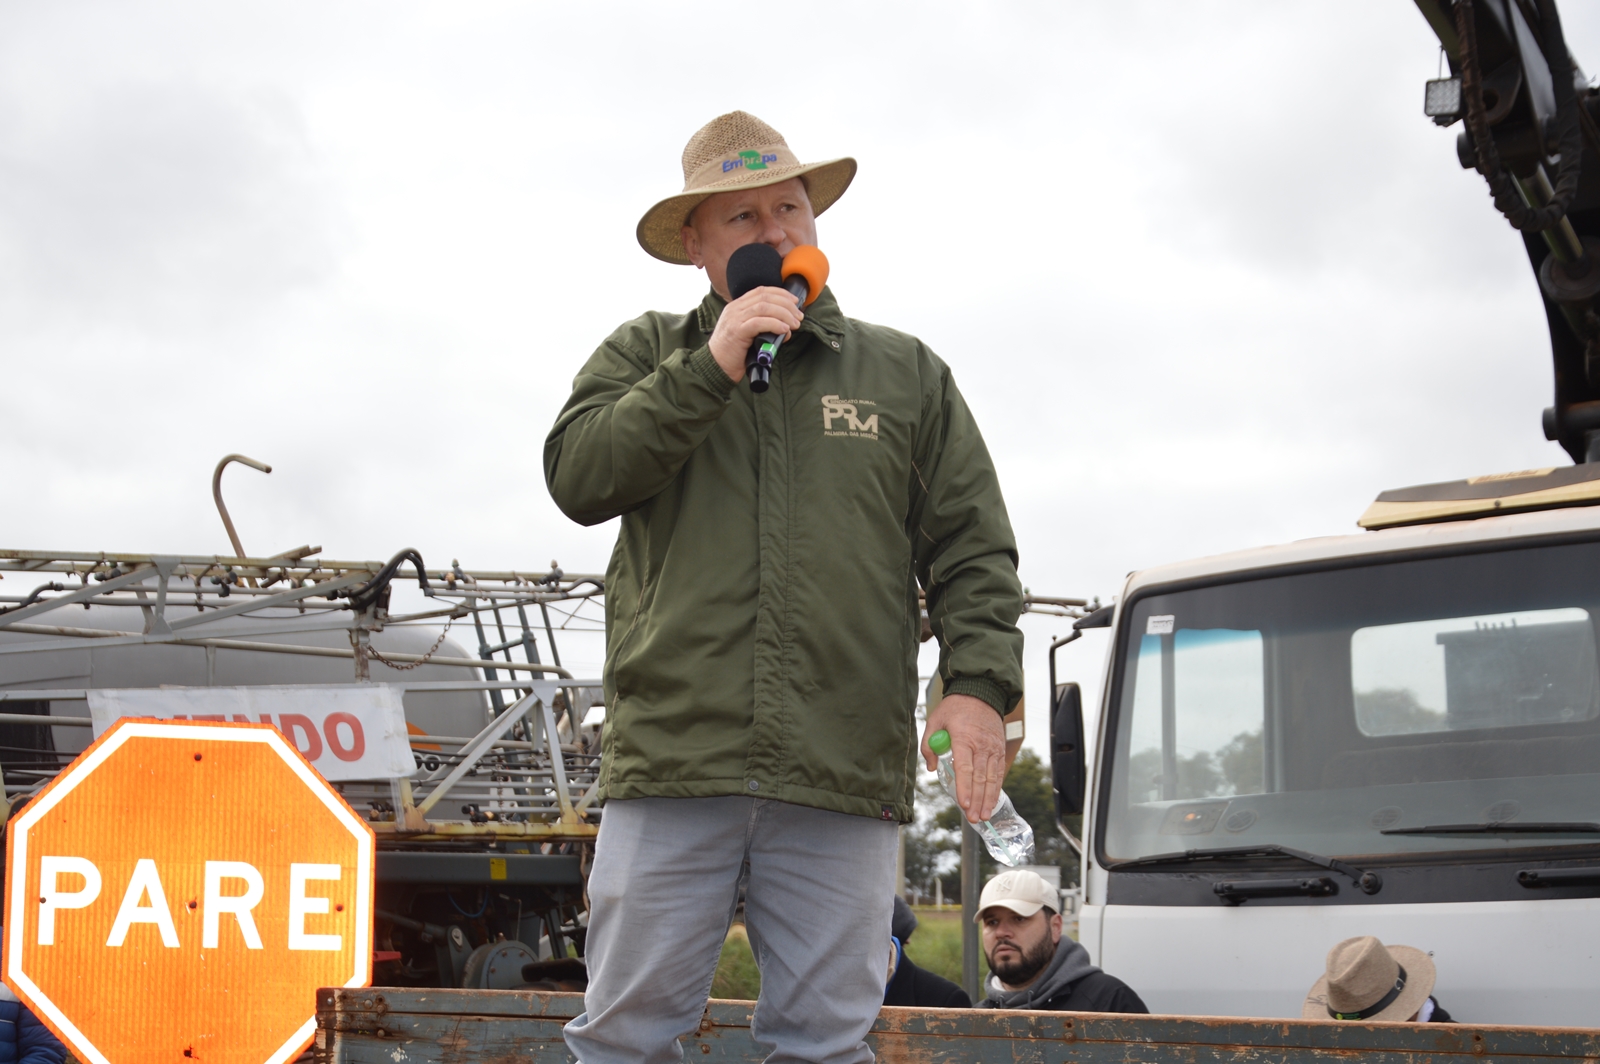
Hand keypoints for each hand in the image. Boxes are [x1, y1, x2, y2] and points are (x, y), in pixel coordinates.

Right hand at [708, 286, 802, 380]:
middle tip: (799, 316)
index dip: (781, 293)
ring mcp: (735, 319)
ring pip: (764, 307)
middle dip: (786, 304)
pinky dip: (775, 324)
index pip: (761, 291)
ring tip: (794, 324)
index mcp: (737, 306)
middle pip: (765, 297)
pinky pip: (759, 322)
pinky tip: (784, 329)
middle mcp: (735, 309)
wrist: (715, 367)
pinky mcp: (736, 331)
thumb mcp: (747, 333)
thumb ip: (761, 326)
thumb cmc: (733, 354)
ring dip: (784, 314)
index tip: (794, 302)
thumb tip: (785, 327)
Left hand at [923, 693, 1005, 823]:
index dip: (964, 788)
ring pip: (991, 778)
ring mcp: (992, 748)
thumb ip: (929, 744)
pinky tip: (991, 802)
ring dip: (988, 799)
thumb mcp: (935, 720)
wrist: (982, 692)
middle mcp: (981, 745)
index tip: (963, 804)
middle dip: (977, 800)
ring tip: (983, 816)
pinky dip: (996, 788)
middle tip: (973, 818)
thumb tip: (932, 767)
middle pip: (979, 777)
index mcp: (963, 738)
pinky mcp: (999, 749)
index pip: (964, 768)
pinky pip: (998, 772)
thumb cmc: (955, 707)